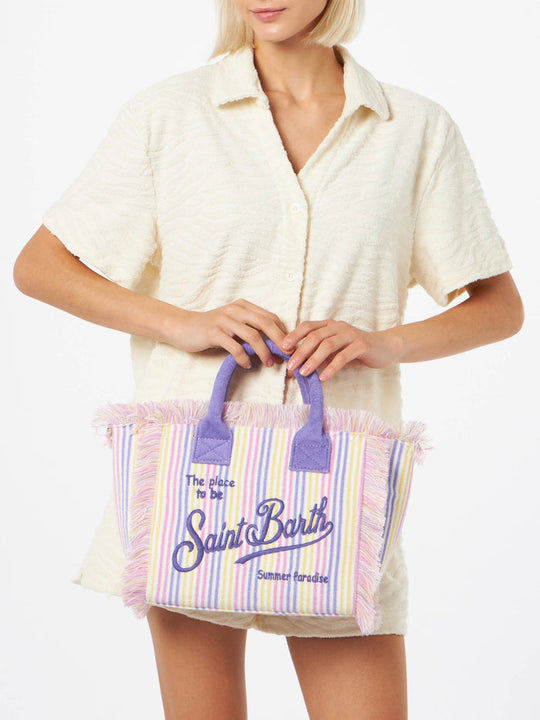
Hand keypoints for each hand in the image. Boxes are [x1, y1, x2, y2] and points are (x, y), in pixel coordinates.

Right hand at [166, 298, 288, 368]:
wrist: (182, 327)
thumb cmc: (211, 329)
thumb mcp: (233, 325)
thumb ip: (251, 332)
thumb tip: (275, 348)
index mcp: (243, 306)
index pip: (270, 317)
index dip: (282, 332)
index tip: (289, 348)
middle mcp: (236, 310)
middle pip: (265, 323)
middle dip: (279, 340)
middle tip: (286, 355)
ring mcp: (225, 320)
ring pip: (252, 335)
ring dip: (263, 352)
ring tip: (268, 363)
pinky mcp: (214, 333)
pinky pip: (235, 347)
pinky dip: (244, 358)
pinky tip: (246, 365)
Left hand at [279, 320, 402, 380]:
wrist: (385, 348)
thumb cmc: (355, 350)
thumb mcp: (335, 351)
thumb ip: (318, 356)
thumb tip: (296, 368)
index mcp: (330, 325)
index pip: (308, 326)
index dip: (294, 336)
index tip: (283, 348)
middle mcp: (339, 327)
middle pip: (314, 337)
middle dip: (300, 352)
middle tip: (290, 366)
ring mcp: (350, 334)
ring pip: (327, 345)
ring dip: (313, 360)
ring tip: (303, 373)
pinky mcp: (361, 345)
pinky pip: (343, 356)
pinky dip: (331, 367)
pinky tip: (324, 377)